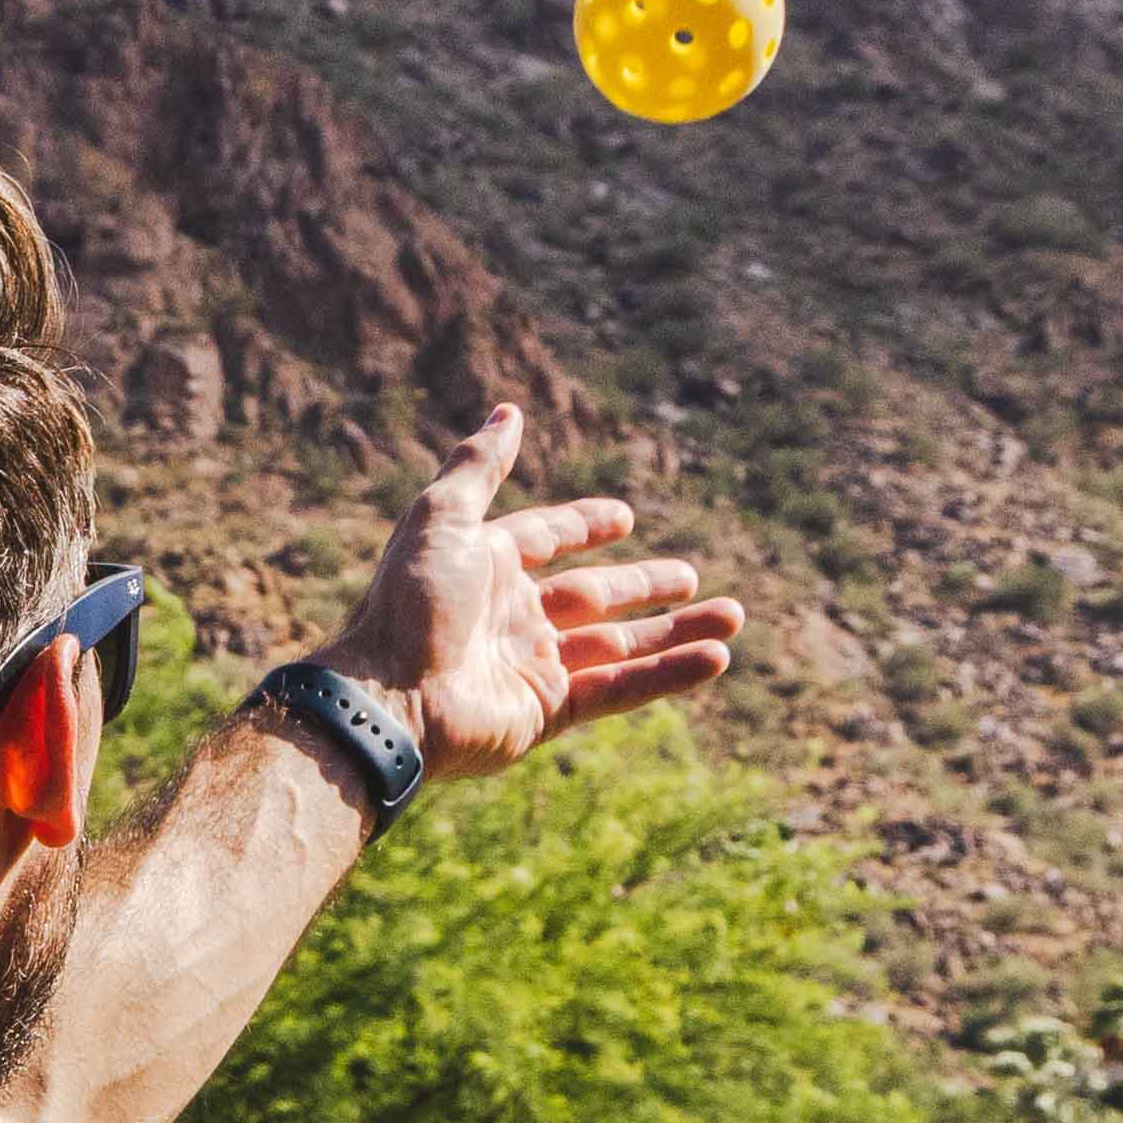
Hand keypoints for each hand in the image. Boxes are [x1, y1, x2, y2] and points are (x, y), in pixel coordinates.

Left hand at [309, 407, 741, 780]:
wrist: (389, 699)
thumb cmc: (409, 605)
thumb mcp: (442, 518)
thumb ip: (479, 465)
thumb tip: (509, 410)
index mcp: (484, 566)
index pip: (545, 539)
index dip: (583, 525)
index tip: (625, 518)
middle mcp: (509, 616)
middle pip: (592, 597)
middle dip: (643, 586)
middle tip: (691, 577)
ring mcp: (530, 666)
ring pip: (619, 645)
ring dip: (674, 631)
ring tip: (733, 617)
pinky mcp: (546, 711)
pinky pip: (619, 689)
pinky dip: (667, 674)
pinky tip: (717, 659)